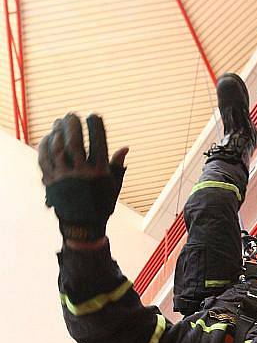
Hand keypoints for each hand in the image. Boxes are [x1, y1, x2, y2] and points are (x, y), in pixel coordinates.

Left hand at [38, 113, 128, 243]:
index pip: (98, 141)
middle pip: (75, 141)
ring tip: (60, 122)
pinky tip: (50, 136)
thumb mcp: (113, 187)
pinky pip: (44, 158)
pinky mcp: (50, 182)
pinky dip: (46, 144)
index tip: (94, 116)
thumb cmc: (101, 204)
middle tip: (73, 115)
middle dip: (74, 124)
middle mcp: (81, 174)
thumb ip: (118, 166)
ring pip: (58, 147)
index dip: (96, 124)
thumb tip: (125, 147)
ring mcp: (64, 178)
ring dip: (58, 131)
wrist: (83, 227)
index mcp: (99, 173)